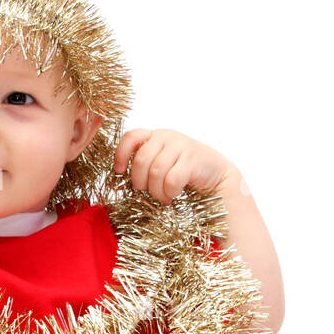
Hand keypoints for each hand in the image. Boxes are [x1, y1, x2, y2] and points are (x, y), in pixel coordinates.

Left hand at [113, 128, 236, 203]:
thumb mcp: (159, 164)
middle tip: (147, 191)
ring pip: (156, 171)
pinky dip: (169, 192)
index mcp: (154, 136)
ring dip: (156, 190)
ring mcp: (180, 145)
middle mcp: (166, 136)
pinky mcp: (193, 159)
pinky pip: (172, 180)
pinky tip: (173, 195)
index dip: (121, 154)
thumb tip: (118, 179)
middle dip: (140, 181)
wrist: (215, 174)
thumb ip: (142, 165)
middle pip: (141, 160)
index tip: (119, 171)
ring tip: (162, 197)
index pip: (131, 137)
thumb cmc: (182, 172)